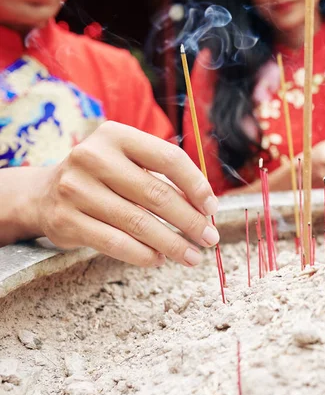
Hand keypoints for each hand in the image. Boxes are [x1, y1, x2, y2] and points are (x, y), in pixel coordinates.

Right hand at [33, 121, 219, 267]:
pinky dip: (144, 254)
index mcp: (116, 135)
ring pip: (138, 222)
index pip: (168, 158)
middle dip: (190, 221)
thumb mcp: (128, 163)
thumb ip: (162, 177)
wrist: (43, 194)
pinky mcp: (65, 220)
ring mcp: (75, 189)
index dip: (196, 185)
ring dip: (172, 244)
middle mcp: (92, 157)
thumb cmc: (103, 178)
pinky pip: (116, 243)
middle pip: (157, 193)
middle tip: (209, 238)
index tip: (212, 208)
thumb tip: (205, 208)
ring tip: (192, 256)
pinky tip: (159, 259)